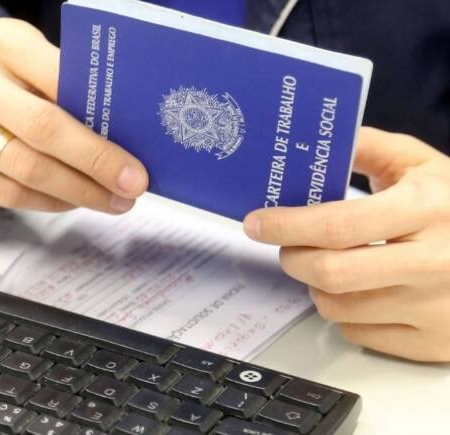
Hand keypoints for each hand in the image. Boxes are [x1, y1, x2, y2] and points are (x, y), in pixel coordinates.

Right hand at [0, 19, 147, 212]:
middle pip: (43, 126)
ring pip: (27, 166)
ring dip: (77, 190)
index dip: (102, 122)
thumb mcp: (36, 77)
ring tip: (111, 202)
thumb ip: (71, 94)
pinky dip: (47, 202)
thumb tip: (131, 139)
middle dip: (96, 162)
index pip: (58, 78)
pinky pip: (6, 192)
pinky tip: (71, 203)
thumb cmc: (10, 97)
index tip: (137, 160)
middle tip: (132, 188)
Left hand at [243, 127, 449, 361]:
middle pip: (330, 273)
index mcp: (426, 209)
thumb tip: (311, 143)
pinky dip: (344, 313)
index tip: (257, 222)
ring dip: (315, 286)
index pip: (338, 225)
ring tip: (325, 264)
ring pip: (337, 308)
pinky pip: (359, 334)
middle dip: (292, 258)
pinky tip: (358, 290)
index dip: (286, 225)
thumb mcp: (422, 164)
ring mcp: (433, 308)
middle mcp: (432, 262)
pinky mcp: (432, 342)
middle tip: (286, 246)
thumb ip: (367, 148)